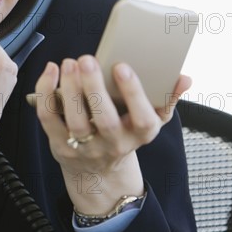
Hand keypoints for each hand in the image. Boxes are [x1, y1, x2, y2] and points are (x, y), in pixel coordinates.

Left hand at [33, 55, 190, 214]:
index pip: (143, 118)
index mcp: (141, 134)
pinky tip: (51, 71)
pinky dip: (46, 93)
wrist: (98, 172)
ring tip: (69, 63)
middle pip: (105, 120)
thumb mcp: (151, 120)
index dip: (133, 93)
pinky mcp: (60, 144)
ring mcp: (85, 147)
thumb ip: (167, 98)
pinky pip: (49, 118)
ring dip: (70, 89)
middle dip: (94, 87)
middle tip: (87, 59)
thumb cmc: (125, 133)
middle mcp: (114, 143)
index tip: (122, 66)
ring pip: (76, 120)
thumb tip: (185, 78)